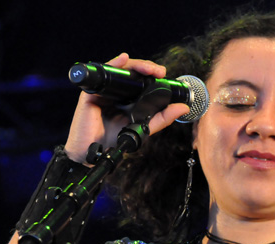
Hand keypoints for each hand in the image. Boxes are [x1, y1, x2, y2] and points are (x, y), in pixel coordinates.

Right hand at [64, 53, 189, 162]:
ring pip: (119, 70)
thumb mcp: (143, 128)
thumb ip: (162, 118)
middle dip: (146, 67)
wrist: (95, 153)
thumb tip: (183, 108)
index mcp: (127, 98)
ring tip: (148, 68)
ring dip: (135, 64)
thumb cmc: (114, 141)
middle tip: (159, 71)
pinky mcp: (91, 93)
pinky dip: (113, 65)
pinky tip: (123, 60)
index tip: (164, 75)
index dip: (152, 74)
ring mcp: (103, 91)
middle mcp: (116, 92)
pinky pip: (102, 75)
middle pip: (131, 71)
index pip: (140, 80)